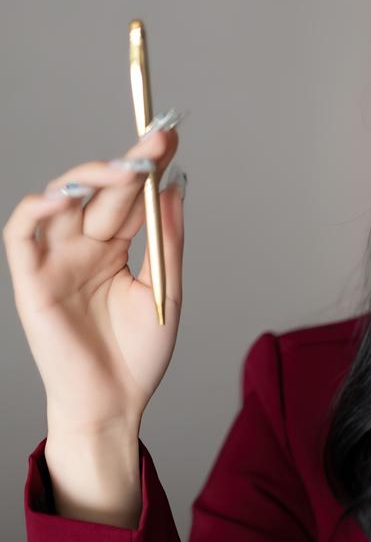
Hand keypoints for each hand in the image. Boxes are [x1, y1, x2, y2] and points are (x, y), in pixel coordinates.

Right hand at [3, 116, 185, 440]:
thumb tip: (177, 185)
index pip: (130, 196)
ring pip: (62, 200)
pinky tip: (68, 196)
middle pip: (102, 192)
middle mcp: (82, 246)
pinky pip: (22, 232)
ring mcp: (56, 259)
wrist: (113, 404)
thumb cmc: (137, 357)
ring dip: (90, 177)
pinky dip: (39, 207)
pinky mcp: (31, 277)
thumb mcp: (165, 292)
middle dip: (129, 163)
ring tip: (125, 168)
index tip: (170, 137)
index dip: (147, 165)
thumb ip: (167, 241)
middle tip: (156, 140)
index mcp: (114, 249)